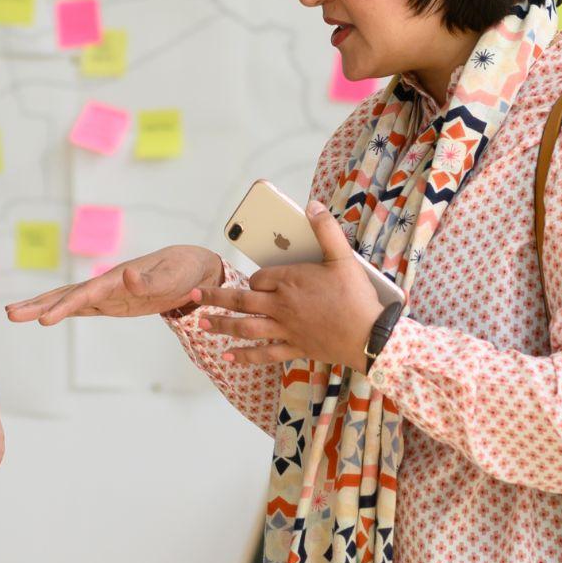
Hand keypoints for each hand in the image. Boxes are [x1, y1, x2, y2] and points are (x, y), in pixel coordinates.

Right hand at [4, 244, 226, 323]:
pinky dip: (59, 310)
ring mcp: (105, 293)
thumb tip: (125, 277)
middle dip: (38, 304)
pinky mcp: (110, 302)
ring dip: (41, 306)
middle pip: (66, 294)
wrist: (190, 268)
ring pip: (67, 299)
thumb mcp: (172, 277)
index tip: (43, 318)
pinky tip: (41, 314)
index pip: (85, 294)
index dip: (64, 306)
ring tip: (11, 314)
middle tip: (9, 314)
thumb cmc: (182, 271)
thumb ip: (149, 281)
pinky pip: (80, 307)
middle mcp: (106, 284)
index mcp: (116, 278)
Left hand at [191, 202, 387, 372]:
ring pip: (245, 327)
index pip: (259, 277)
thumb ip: (327, 230)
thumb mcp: (344, 258)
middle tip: (192, 295)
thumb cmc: (357, 297)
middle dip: (214, 297)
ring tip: (200, 324)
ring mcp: (285, 329)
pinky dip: (244, 355)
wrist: (369, 336)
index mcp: (290, 281)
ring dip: (221, 325)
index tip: (256, 280)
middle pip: (241, 300)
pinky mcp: (294, 348)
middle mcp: (281, 306)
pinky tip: (227, 356)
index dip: (254, 278)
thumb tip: (313, 206)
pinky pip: (264, 353)